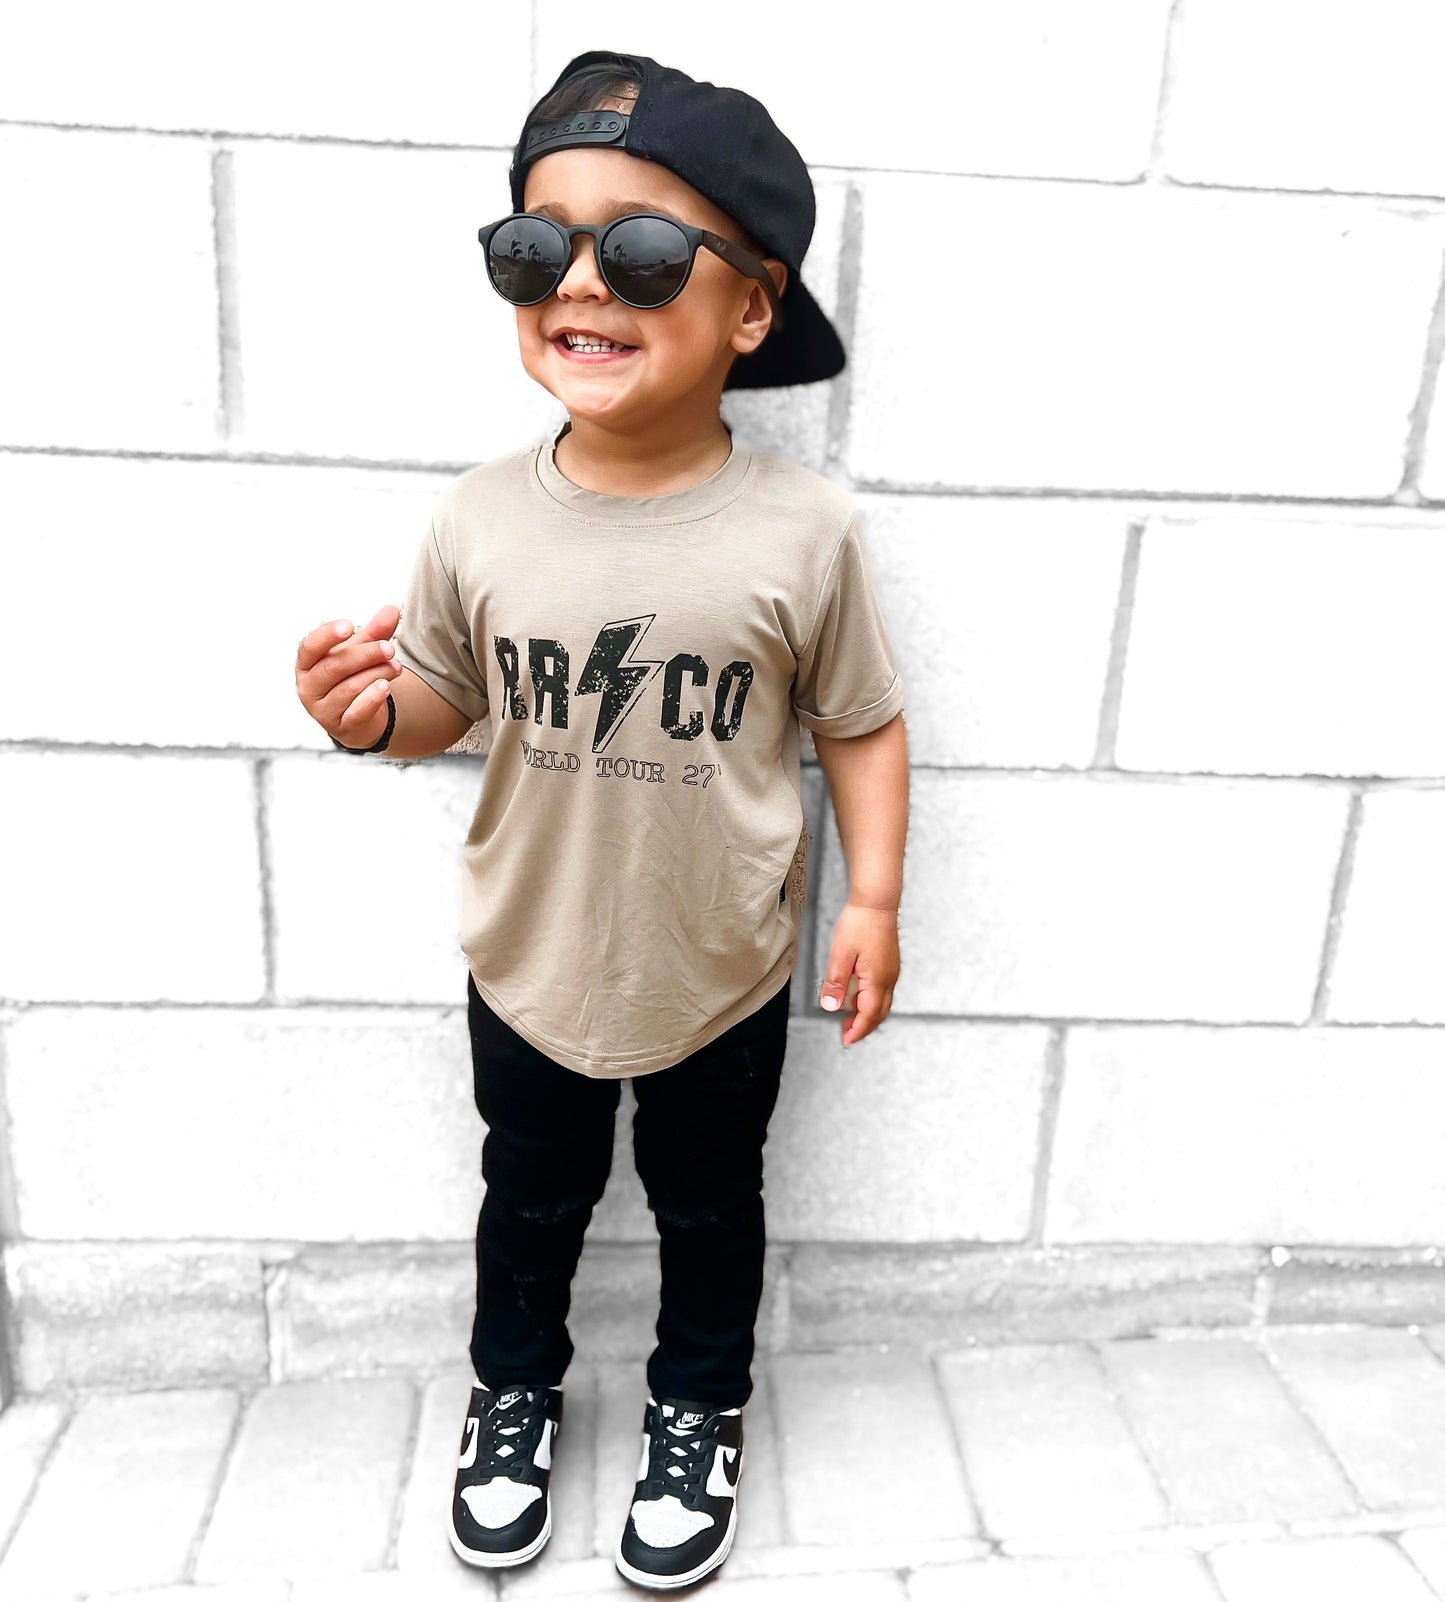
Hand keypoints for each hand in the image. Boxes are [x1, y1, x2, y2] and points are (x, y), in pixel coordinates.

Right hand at [295, 604, 403, 747]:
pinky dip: (372, 698)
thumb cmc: (352, 677)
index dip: (327, 636)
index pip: (310, 647)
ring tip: (396, 666)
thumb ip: (374, 633)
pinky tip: (385, 687)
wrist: (360, 717)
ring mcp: (322, 710)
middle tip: (388, 648)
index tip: (349, 624)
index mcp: (306, 664)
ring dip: (375, 674)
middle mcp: (309, 687)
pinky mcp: (341, 727)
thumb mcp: (361, 652)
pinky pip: (356, 712)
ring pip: (348, 688)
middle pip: (334, 666)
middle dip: (364, 655)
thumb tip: (392, 610)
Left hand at [817, 900, 899, 1047]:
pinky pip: (883, 990)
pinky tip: (859, 996)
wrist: (877, 902)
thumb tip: (830, 1007)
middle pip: (879, 1013)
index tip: (846, 1041)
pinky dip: (872, 1001)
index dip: (857, 1031)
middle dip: (863, 1027)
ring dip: (868, 1014)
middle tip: (846, 1034)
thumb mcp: (840, 954)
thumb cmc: (859, 923)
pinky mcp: (890, 963)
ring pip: (883, 1002)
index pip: (868, 1015)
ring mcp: (891, 971)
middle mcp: (888, 978)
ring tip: (850, 1018)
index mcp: (877, 980)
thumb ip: (835, 983)